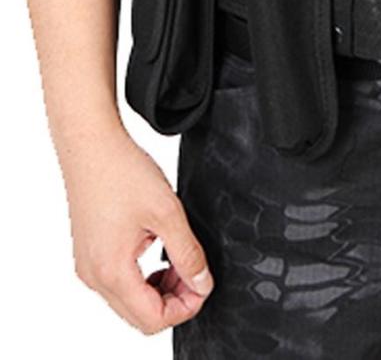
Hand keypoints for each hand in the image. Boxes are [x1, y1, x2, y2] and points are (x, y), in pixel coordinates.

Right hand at [61, 126, 213, 333]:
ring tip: (180, 259)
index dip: (186, 307)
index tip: (204, 283)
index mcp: (111, 272)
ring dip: (160, 289)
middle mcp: (94, 277)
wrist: (91, 147)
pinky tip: (160, 250)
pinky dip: (144, 277)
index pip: (152, 319)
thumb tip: (202, 282)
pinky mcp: (89, 255)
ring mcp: (88, 267)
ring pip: (129, 301)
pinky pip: (119, 283)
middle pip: (140, 316)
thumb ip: (188, 253)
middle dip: (174, 300)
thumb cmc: (123, 173)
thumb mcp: (168, 213)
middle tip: (195, 271)